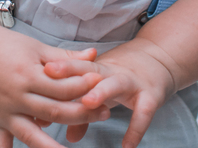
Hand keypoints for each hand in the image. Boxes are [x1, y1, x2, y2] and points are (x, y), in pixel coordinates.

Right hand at [0, 25, 109, 147]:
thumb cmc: (9, 47)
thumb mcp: (37, 48)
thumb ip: (65, 57)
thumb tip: (94, 55)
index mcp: (27, 75)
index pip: (61, 87)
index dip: (83, 87)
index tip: (101, 85)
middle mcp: (15, 96)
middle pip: (53, 111)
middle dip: (81, 113)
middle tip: (105, 114)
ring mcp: (4, 111)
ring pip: (30, 133)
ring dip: (50, 146)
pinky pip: (0, 142)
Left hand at [43, 37, 177, 147]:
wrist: (159, 59)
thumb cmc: (120, 77)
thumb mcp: (99, 88)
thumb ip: (77, 109)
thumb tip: (54, 129)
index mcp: (96, 69)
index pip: (74, 66)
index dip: (57, 68)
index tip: (38, 72)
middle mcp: (112, 71)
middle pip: (89, 69)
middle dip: (70, 71)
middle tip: (49, 74)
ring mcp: (132, 82)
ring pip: (115, 83)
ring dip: (101, 91)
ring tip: (87, 104)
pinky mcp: (151, 95)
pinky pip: (143, 112)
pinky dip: (136, 129)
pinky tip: (127, 146)